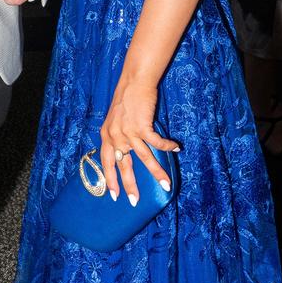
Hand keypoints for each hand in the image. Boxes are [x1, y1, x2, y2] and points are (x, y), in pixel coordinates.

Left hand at [99, 77, 178, 205]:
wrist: (134, 81)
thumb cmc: (127, 99)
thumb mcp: (115, 119)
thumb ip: (118, 137)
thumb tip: (124, 154)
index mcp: (106, 135)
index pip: (105, 162)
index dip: (110, 179)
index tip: (114, 196)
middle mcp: (114, 135)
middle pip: (122, 165)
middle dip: (130, 185)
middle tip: (135, 201)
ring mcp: (128, 131)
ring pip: (144, 158)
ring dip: (157, 172)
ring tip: (166, 185)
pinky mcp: (141, 126)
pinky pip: (156, 143)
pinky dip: (167, 146)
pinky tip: (175, 148)